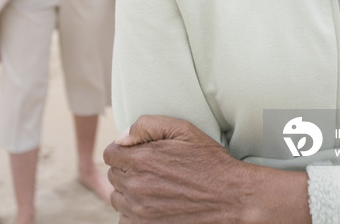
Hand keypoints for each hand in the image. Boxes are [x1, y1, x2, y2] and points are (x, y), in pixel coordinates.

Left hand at [103, 115, 310, 222]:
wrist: (230, 196)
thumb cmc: (208, 160)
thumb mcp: (183, 129)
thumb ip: (147, 125)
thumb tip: (122, 137)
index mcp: (142, 159)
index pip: (109, 153)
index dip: (122, 149)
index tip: (136, 151)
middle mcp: (136, 186)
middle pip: (113, 175)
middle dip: (126, 168)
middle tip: (149, 167)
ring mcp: (140, 211)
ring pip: (117, 199)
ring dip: (128, 191)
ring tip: (152, 185)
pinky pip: (125, 220)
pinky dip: (133, 213)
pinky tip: (151, 204)